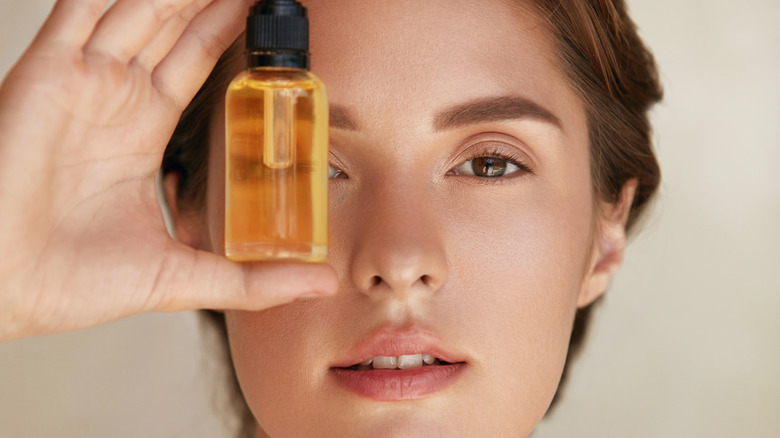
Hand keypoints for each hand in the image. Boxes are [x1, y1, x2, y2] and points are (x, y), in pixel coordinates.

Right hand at [0, 0, 336, 340]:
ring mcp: (82, 82)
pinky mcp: (48, 73)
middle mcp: (114, 99)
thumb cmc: (72, 282)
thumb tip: (320, 284)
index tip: (264, 12)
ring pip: (139, 10)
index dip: (226, 32)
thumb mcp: (184, 275)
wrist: (6, 291)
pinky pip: (82, 11)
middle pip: (172, 27)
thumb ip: (254, 278)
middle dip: (211, 1)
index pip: (194, 63)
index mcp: (142, 133)